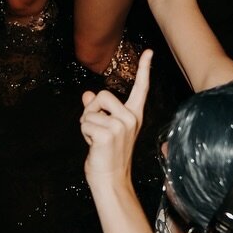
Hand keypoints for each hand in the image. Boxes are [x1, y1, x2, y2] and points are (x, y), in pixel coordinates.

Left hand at [80, 48, 152, 187]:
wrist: (110, 180)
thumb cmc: (107, 155)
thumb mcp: (104, 129)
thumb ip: (97, 110)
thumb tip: (86, 94)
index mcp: (134, 115)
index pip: (141, 88)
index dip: (145, 69)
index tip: (149, 51)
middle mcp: (131, 118)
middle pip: (102, 95)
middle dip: (91, 110)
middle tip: (95, 130)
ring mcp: (121, 126)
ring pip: (90, 110)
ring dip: (86, 124)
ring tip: (95, 139)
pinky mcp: (108, 134)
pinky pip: (85, 122)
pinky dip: (83, 133)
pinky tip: (93, 145)